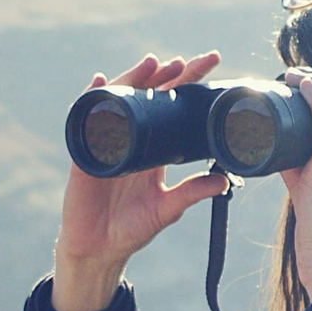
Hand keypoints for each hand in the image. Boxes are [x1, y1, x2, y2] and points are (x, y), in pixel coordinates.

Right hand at [49, 51, 229, 310]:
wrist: (98, 249)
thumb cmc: (131, 228)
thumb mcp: (167, 208)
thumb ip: (191, 192)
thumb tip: (225, 179)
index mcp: (153, 149)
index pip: (173, 108)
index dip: (188, 85)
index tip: (210, 65)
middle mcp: (131, 139)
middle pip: (148, 96)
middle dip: (166, 75)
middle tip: (187, 61)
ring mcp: (107, 143)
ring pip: (121, 101)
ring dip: (134, 79)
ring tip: (152, 63)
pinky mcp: (86, 153)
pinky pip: (88, 120)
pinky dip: (91, 99)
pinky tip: (98, 82)